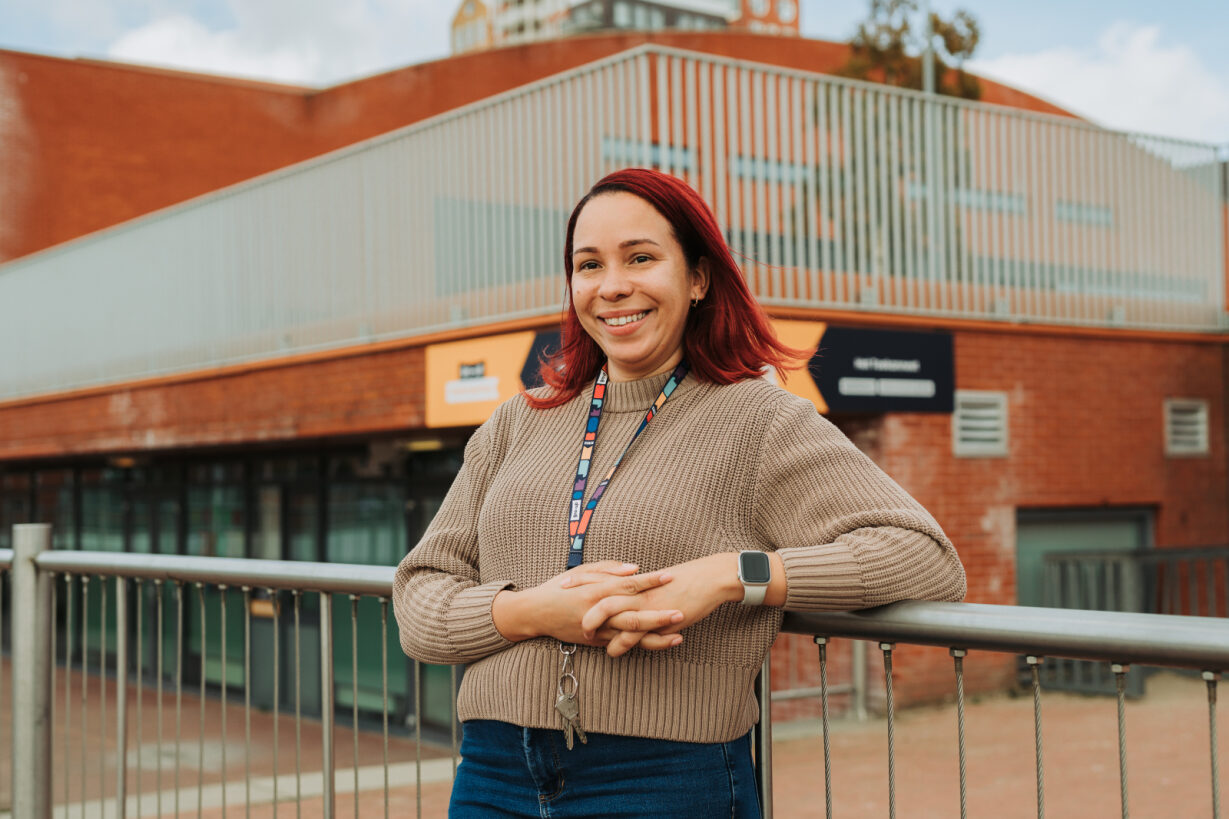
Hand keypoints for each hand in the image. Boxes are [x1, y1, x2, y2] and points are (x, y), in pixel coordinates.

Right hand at [491, 561, 683, 647]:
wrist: (535, 613)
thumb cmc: (560, 588)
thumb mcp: (581, 571)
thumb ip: (609, 569)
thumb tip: (635, 569)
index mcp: (595, 591)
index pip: (628, 585)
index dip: (650, 581)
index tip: (670, 576)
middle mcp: (598, 612)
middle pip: (633, 614)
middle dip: (659, 614)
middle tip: (681, 610)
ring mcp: (598, 630)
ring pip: (630, 636)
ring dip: (656, 635)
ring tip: (678, 635)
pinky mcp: (597, 642)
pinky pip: (623, 645)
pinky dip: (641, 645)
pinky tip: (660, 643)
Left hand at [581, 552, 784, 656]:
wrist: (707, 580)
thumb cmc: (684, 581)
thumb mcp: (656, 583)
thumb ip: (639, 588)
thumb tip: (628, 591)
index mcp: (632, 579)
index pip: (599, 577)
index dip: (580, 581)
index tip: (562, 584)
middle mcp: (633, 589)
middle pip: (596, 593)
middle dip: (578, 604)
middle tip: (564, 612)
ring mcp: (642, 602)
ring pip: (609, 614)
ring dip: (594, 627)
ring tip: (585, 638)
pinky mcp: (655, 616)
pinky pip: (632, 633)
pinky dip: (620, 644)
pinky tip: (612, 653)